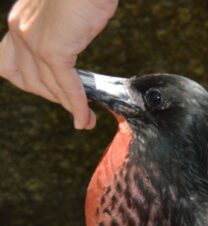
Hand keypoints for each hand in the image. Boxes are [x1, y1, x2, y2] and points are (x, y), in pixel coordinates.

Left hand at [0, 0, 118, 128]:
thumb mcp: (65, 12)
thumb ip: (62, 29)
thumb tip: (74, 41)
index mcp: (20, 20)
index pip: (11, 63)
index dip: (31, 82)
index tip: (53, 91)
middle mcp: (20, 31)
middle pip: (25, 79)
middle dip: (51, 97)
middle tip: (75, 107)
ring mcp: (34, 41)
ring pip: (46, 86)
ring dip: (67, 106)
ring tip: (85, 120)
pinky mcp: (53, 50)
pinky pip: (66, 86)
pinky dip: (76, 105)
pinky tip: (84, 117)